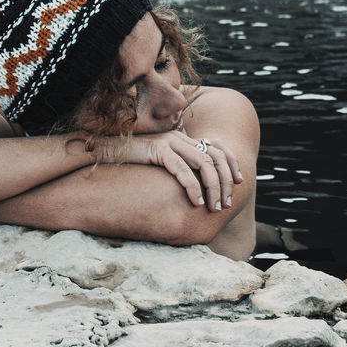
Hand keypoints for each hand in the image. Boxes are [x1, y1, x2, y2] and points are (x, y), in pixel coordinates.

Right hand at [90, 130, 241, 210]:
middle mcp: (180, 138)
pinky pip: (182, 170)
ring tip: (213, 207)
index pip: (217, 146)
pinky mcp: (158, 150)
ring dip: (212, 188)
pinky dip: (192, 187)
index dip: (231, 163)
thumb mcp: (161, 163)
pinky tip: (196, 202)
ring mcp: (170, 143)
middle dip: (225, 182)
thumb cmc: (134, 162)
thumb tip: (194, 185)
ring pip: (203, 164)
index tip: (239, 182)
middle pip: (215, 157)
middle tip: (226, 203)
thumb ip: (177, 167)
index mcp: (184, 139)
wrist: (107, 151)